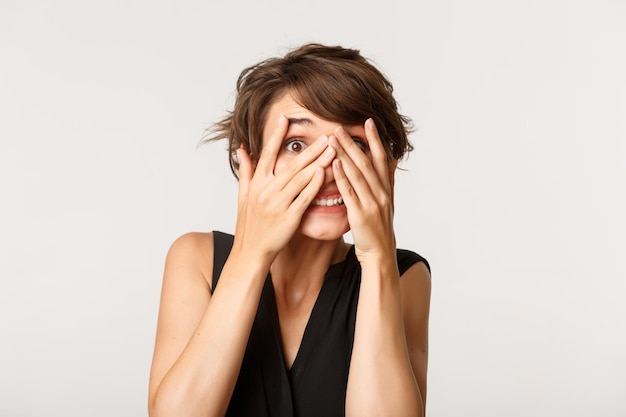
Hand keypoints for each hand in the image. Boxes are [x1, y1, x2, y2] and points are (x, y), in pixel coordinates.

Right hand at [232, 115, 336, 263]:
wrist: (251, 252)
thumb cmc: (249, 225)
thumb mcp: (243, 196)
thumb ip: (246, 171)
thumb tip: (243, 149)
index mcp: (256, 184)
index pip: (267, 154)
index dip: (276, 136)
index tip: (286, 119)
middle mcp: (266, 191)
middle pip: (291, 164)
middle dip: (310, 149)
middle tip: (326, 135)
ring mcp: (278, 204)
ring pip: (300, 179)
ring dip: (317, 162)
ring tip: (332, 149)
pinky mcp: (289, 218)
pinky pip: (305, 198)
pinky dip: (315, 184)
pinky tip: (325, 172)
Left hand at [329, 119, 395, 262]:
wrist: (379, 253)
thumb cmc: (379, 227)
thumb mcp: (388, 201)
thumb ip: (388, 180)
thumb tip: (392, 160)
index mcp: (386, 188)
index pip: (382, 158)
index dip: (376, 139)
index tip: (368, 121)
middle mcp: (381, 193)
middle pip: (367, 162)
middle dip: (353, 143)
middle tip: (340, 126)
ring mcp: (371, 203)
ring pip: (357, 174)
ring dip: (344, 154)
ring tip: (333, 139)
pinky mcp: (360, 214)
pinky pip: (349, 192)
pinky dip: (341, 177)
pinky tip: (333, 164)